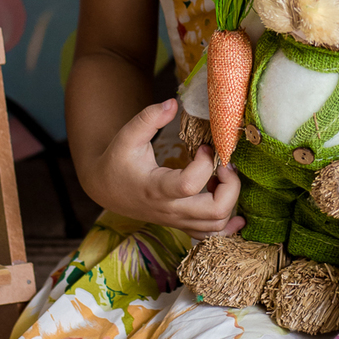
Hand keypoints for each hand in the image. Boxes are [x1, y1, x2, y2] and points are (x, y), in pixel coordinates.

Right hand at [84, 98, 244, 234]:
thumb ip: (149, 118)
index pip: (189, 185)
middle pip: (214, 211)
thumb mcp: (128, 135)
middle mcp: (170, 209)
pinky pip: (210, 235)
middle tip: (225, 165)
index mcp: (156, 188)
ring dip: (230, 200)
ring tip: (222, 177)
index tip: (205, 146)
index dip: (206, 163)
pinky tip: (233, 209)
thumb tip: (173, 102)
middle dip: (231, 186)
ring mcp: (177, 220)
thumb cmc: (118, 160)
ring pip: (217, 225)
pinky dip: (227, 225)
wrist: (106, 189)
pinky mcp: (181, 224)